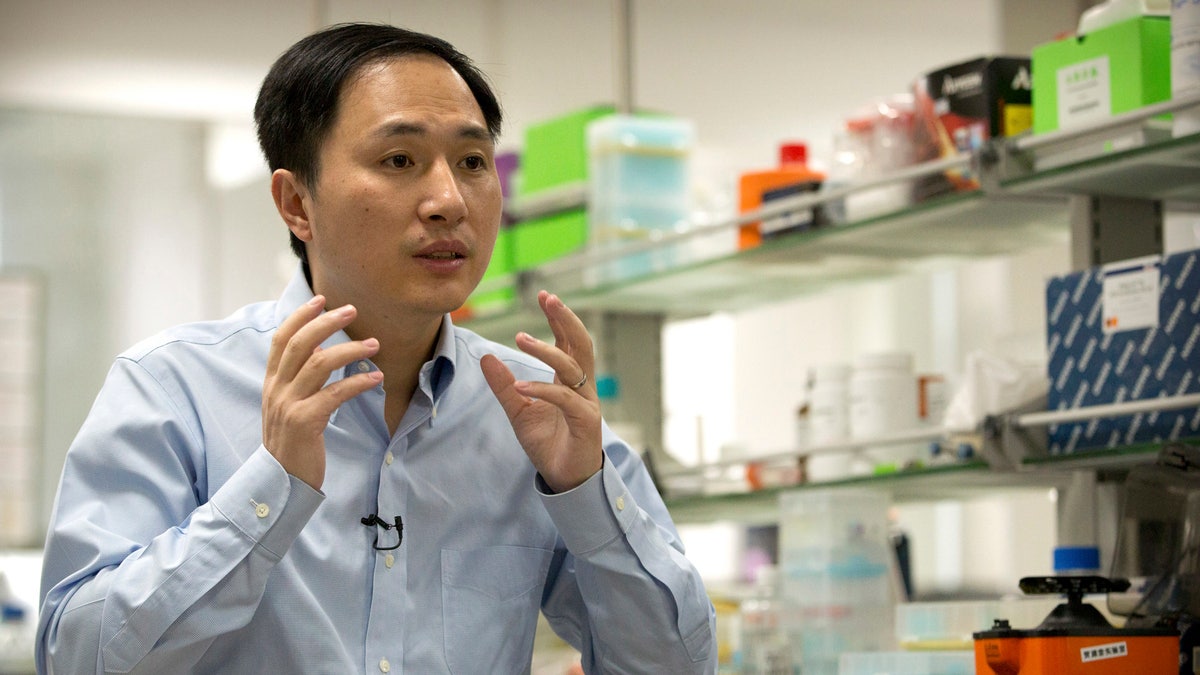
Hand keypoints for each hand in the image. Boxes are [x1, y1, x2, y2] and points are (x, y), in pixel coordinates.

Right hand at [262, 295, 382, 488]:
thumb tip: (318, 347)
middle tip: (351, 310)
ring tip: (374, 344)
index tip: (321, 300)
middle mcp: (277, 389)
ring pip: (318, 363)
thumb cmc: (292, 441)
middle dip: (326, 322)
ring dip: (350, 350)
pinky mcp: (305, 422)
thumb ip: (299, 376)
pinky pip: (335, 393)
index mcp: (271, 382)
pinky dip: (357, 382)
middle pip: (300, 343)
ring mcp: (288, 405)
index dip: (300, 317)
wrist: (282, 481)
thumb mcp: (288, 404)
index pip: (281, 339)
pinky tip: (376, 378)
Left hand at [481, 291, 601, 492]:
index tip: (544, 296)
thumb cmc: (548, 442)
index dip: (559, 318)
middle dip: (566, 319)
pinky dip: (542, 390)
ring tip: (520, 338)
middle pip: (580, 344)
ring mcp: (587, 403)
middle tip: (548, 298)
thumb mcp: (519, 411)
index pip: (569, 341)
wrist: (565, 478)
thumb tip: (486, 358)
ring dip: (547, 350)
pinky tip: (521, 385)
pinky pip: (565, 399)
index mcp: (570, 380)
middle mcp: (583, 386)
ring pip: (572, 367)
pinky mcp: (586, 422)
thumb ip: (504, 386)